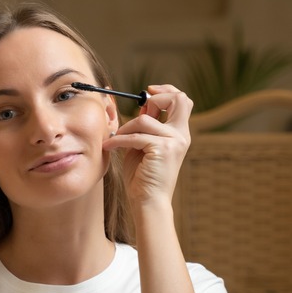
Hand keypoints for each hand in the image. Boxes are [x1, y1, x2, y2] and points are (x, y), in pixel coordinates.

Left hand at [103, 85, 191, 209]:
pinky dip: (118, 140)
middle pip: (178, 99)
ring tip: (114, 140)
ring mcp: (174, 142)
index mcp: (179, 133)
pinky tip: (109, 147)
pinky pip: (135, 136)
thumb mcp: (142, 145)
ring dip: (124, 128)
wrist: (148, 201)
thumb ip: (145, 126)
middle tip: (139, 105)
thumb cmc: (142, 176)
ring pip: (144, 120)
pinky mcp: (163, 149)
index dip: (166, 91)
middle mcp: (181, 135)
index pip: (182, 101)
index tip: (148, 92)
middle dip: (156, 97)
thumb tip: (142, 105)